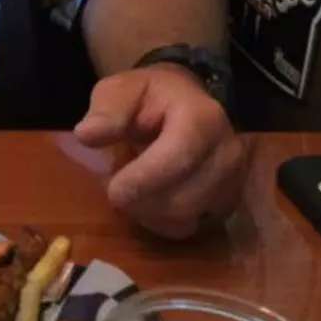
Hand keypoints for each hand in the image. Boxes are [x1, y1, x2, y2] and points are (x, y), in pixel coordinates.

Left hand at [73, 64, 244, 238]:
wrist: (180, 105)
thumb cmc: (146, 99)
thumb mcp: (119, 91)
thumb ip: (106, 110)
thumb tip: (88, 134)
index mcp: (203, 118)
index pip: (180, 157)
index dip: (144, 179)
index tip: (113, 189)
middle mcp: (227, 152)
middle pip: (182, 200)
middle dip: (139, 200)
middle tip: (115, 185)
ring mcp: (232, 181)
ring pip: (183, 219)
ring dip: (146, 213)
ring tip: (133, 188)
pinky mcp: (225, 205)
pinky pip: (187, 229)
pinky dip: (159, 223)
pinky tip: (149, 200)